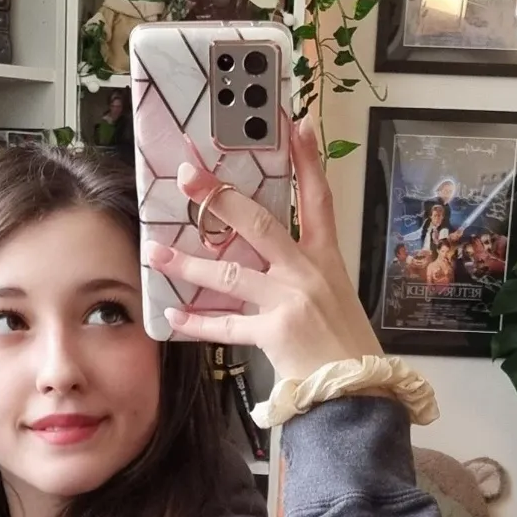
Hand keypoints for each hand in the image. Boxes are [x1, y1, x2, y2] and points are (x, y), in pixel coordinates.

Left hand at [142, 115, 381, 383]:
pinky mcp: (275, 333)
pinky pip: (227, 326)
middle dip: (219, 198)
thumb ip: (304, 273)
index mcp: (326, 259)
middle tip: (188, 177)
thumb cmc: (346, 347)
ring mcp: (290, 301)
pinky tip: (173, 317)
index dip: (308, 160)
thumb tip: (266, 259)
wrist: (360, 391)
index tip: (295, 125)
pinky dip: (198, 324)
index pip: (319, 199)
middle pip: (259, 223)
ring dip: (188, 264)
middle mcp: (307, 272)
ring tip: (156, 252)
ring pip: (230, 274)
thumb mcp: (336, 297)